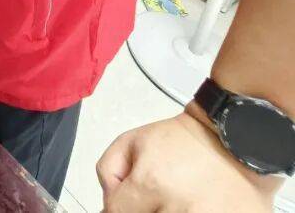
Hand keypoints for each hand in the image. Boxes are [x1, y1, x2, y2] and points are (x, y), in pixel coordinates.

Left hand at [97, 109, 279, 211]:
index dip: (118, 207)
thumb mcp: (133, 141)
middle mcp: (179, 207)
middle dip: (147, 209)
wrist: (234, 137)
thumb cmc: (185, 139)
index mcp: (151, 183)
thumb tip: (107, 204)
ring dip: (169, 211)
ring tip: (181, 198)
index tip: (127, 204)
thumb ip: (109, 172)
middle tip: (158, 195)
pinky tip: (197, 203)